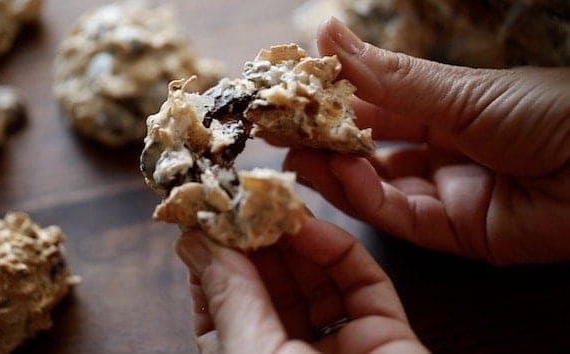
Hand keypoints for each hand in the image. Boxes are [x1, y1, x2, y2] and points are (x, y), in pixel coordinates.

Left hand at [174, 217, 427, 353]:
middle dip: (256, 239)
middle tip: (245, 195)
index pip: (222, 304)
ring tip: (275, 199)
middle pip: (269, 285)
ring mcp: (339, 346)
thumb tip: (191, 242)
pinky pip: (360, 281)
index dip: (214, 258)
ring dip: (294, 238)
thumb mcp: (250, 353)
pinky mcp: (384, 333)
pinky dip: (336, 249)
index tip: (206, 215)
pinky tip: (310, 225)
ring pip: (313, 278)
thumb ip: (227, 294)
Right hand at [283, 17, 569, 264]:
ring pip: (378, 188)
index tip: (292, 96)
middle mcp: (443, 150)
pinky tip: (340, 176)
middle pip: (371, 150)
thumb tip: (326, 32)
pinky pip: (402, 217)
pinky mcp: (457, 233)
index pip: (376, 106)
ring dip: (336, 173)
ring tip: (298, 157)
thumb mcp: (460, 90)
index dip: (333, 102)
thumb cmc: (551, 112)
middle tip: (278, 133)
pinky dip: (367, 199)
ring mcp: (448, 193)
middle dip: (324, 143)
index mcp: (447, 107)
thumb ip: (387, 76)